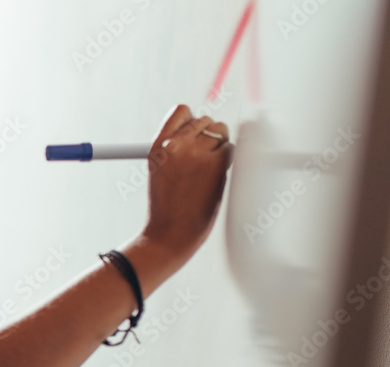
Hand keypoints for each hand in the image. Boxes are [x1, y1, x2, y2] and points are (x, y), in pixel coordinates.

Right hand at [142, 104, 234, 264]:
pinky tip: (218, 176)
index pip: (182, 111)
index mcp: (158, 146)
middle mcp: (175, 145)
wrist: (171, 233)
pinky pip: (231, 149)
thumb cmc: (168, 206)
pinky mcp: (215, 163)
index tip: (195, 136)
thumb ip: (175, 148)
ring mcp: (195, 153)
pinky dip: (229, 160)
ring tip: (209, 170)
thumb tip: (204, 129)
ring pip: (221, 132)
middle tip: (205, 159)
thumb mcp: (160, 170)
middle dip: (210, 136)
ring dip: (221, 147)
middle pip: (205, 119)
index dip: (193, 121)